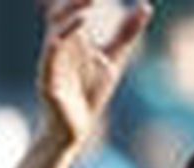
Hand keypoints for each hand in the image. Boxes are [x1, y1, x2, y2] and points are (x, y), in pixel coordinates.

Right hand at [38, 0, 152, 151]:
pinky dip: (54, 49)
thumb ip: (125, 33)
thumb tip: (145, 6)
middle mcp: (59, 44)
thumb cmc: (90, 92)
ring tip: (84, 11)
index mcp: (72, 37)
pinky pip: (48, 62)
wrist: (76, 129)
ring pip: (54, 35)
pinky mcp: (48, 82)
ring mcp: (52, 63)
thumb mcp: (112, 59)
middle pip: (60, 14)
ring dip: (67, 22)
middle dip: (73, 1)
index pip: (72, 6)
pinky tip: (60, 41)